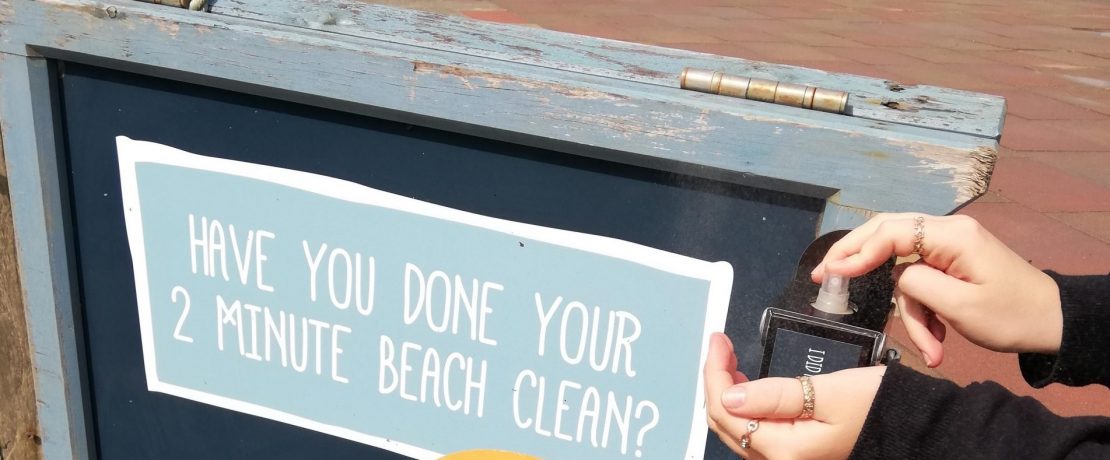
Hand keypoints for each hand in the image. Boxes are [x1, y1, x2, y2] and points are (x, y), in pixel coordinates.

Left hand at [704, 333, 884, 459]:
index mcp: (785, 452)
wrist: (909, 427)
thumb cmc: (875, 406)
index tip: (718, 340)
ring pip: (736, 431)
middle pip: (724, 424)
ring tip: (731, 361)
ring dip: (728, 394)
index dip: (714, 373)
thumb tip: (729, 396)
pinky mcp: (793, 455)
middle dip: (716, 382)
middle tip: (722, 345)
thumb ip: (775, 395)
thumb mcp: (827, 392)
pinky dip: (744, 407)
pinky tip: (748, 386)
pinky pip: (754, 433)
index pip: (725, 412)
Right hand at [811, 213, 1062, 365]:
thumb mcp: (960, 306)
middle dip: (855, 258)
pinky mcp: (949, 263)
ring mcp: (947, 246)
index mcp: (952, 235)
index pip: (891, 232)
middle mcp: (946, 232)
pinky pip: (919, 282)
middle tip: (823, 277)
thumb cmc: (1012, 315)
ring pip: (903, 271)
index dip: (856, 252)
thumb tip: (894, 276)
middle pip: (886, 234)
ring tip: (932, 348)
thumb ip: (916, 284)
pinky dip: (922, 312)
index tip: (831, 274)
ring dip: (911, 313)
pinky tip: (937, 340)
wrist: (1053, 323)